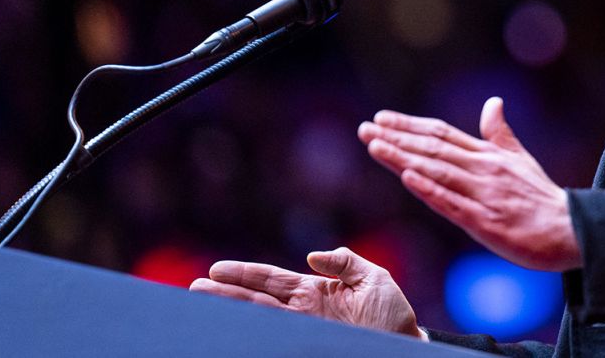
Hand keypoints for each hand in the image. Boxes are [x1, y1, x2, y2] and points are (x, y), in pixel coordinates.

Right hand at [189, 247, 421, 337]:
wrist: (408, 347)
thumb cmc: (393, 315)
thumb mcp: (374, 278)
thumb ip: (345, 263)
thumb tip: (312, 256)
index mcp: (315, 291)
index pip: (272, 280)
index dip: (246, 275)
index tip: (217, 270)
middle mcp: (303, 313)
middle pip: (256, 301)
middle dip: (227, 295)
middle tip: (195, 289)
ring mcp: (305, 332)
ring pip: (260, 320)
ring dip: (233, 314)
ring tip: (203, 305)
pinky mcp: (310, 347)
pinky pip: (277, 341)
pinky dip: (257, 338)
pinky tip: (235, 335)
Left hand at [359, 97, 580, 271]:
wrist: (569, 229)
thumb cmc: (541, 197)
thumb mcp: (520, 159)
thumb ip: (500, 133)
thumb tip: (492, 102)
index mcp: (488, 155)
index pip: (442, 134)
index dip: (410, 125)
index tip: (382, 119)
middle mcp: (482, 169)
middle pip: (433, 148)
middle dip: (396, 138)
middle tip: (365, 129)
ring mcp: (483, 195)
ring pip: (436, 171)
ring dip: (403, 157)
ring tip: (375, 146)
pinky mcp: (485, 221)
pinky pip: (451, 203)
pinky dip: (429, 189)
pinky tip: (407, 178)